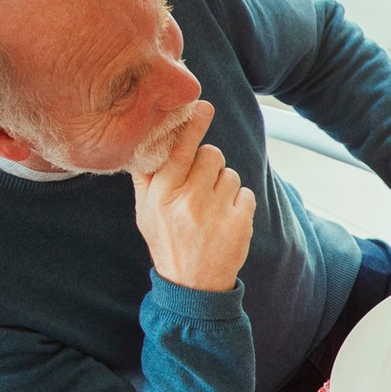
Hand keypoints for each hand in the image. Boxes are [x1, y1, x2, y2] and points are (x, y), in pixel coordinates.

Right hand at [132, 102, 254, 291]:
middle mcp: (188, 200)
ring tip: (211, 207)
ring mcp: (216, 212)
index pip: (179, 150)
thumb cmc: (167, 241)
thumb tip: (149, 139)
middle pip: (211, 154)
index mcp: (162, 194)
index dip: (192, 126)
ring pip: (230, 173)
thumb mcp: (145, 211)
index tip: (203, 106)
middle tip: (201, 184)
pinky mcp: (240, 222)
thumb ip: (146, 176)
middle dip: (209, 163)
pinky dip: (238, 202)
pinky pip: (245, 193)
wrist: (193, 285)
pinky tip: (225, 218)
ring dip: (223, 184)